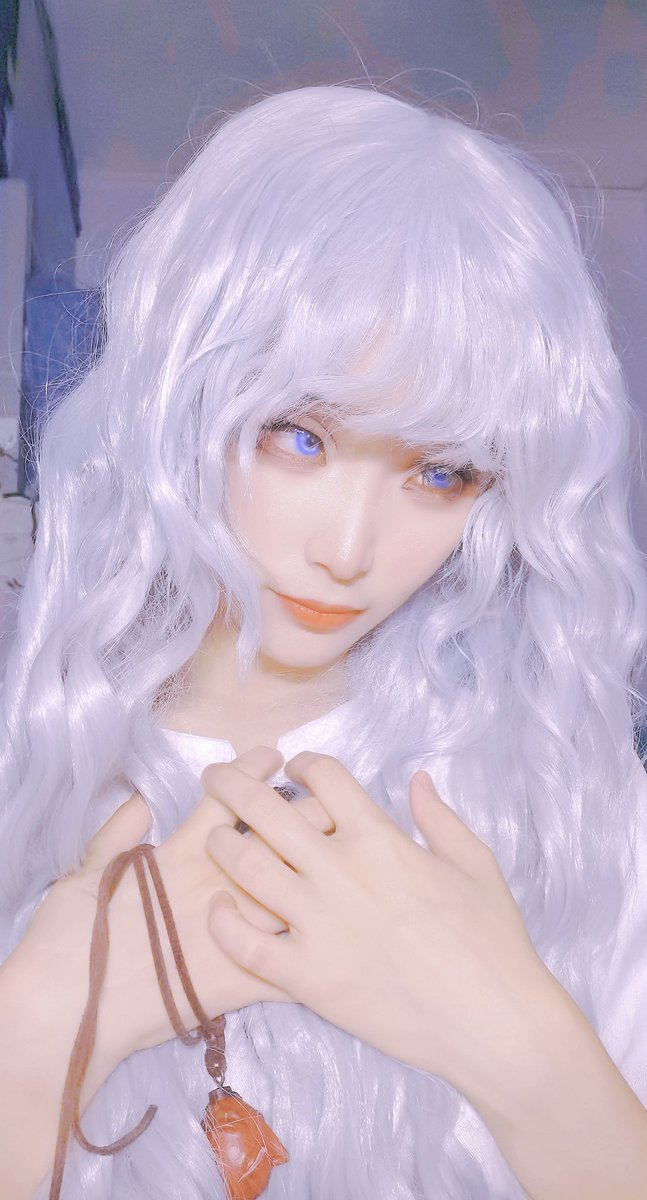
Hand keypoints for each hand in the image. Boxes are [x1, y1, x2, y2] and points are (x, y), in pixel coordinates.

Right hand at [17, 747, 334, 1064]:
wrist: (69, 1011)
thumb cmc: (69, 939)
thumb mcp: (85, 875)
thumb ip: (117, 834)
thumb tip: (142, 799)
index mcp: (180, 856)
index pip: (226, 803)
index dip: (252, 776)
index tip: (276, 755)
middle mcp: (214, 886)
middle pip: (276, 840)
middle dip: (307, 816)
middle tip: (328, 801)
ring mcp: (230, 932)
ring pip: (291, 890)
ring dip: (320, 872)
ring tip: (345, 855)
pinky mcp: (236, 982)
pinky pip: (286, 965)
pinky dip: (312, 951)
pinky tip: (343, 940)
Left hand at [203, 752, 554, 1098]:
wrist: (492, 1020)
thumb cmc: (491, 939)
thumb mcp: (474, 863)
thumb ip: (439, 817)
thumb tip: (417, 779)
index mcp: (381, 838)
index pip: (324, 776)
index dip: (302, 763)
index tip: (291, 767)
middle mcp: (341, 872)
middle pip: (267, 810)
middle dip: (232, 783)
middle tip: (216, 775)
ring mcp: (320, 925)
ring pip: (246, 868)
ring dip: (221, 844)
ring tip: (212, 837)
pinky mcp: (308, 978)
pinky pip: (246, 945)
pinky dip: (225, 923)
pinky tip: (220, 909)